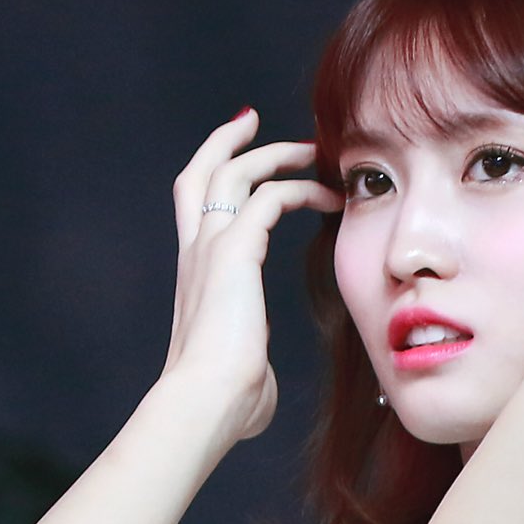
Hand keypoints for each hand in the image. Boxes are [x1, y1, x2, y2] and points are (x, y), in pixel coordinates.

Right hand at [162, 110, 341, 446]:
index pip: (197, 210)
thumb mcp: (242, 372)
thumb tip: (258, 374)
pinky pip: (270, 198)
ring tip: (311, 149)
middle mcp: (195, 254)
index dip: (214, 179)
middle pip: (201, 172)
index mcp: (194, 278)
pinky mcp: (234, 251)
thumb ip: (250, 359)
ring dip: (274, 154)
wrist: (205, 403)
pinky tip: (328, 196)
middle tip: (252, 119)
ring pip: (234, 172)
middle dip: (226, 142)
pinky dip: (300, 188)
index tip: (240, 159)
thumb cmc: (225, 403)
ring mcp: (210, 248)